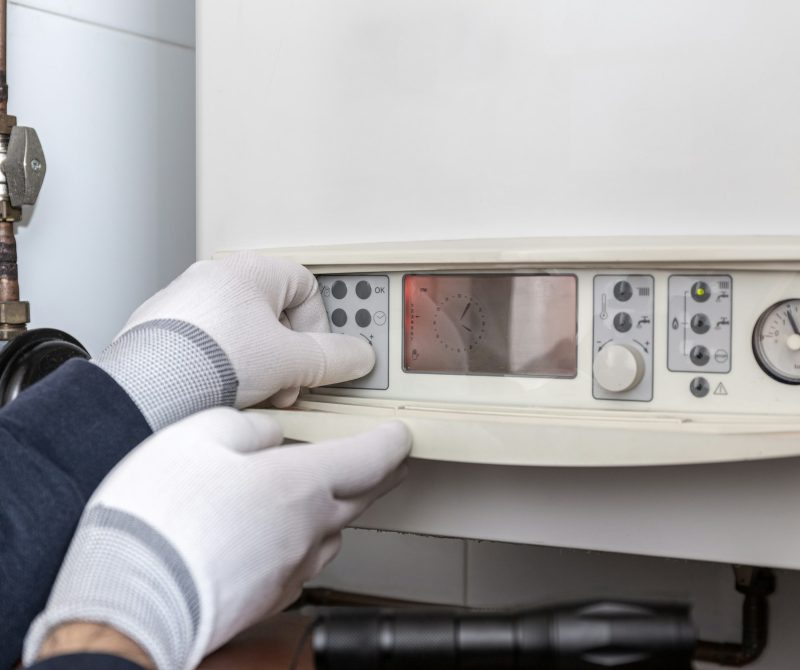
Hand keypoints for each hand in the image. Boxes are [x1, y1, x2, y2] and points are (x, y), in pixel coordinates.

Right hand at [24, 408, 410, 669]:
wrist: (130, 601)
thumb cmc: (157, 521)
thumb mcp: (198, 437)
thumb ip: (245, 425)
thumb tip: (268, 431)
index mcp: (299, 483)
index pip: (369, 458)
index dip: (390, 442)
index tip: (401, 435)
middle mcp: (307, 530)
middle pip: (362, 498)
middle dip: (380, 475)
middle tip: (390, 462)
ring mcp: (290, 569)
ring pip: (332, 532)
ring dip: (340, 508)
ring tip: (330, 492)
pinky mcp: (269, 599)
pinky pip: (302, 561)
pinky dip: (303, 540)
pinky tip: (279, 534)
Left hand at [94, 253, 373, 429]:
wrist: (145, 390)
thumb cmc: (209, 361)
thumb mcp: (290, 362)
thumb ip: (332, 358)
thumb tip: (356, 356)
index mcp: (249, 271)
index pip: (307, 287)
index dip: (319, 328)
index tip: (315, 359)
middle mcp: (213, 279)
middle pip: (275, 314)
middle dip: (287, 355)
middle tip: (286, 383)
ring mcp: (184, 305)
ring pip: (242, 334)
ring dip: (257, 366)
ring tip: (251, 393)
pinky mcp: (162, 333)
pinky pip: (209, 348)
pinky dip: (222, 370)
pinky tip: (219, 395)